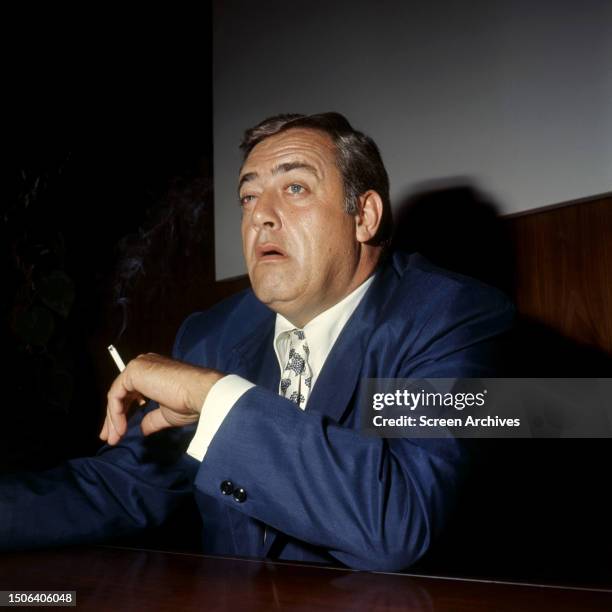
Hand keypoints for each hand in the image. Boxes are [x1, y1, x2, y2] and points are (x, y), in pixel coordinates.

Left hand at [100, 353, 223, 445]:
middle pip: (121, 393)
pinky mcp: (134, 371)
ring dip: (113, 418)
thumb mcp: (167, 414)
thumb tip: (143, 429)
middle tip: (110, 438)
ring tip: (114, 438)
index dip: (124, 413)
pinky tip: (120, 428)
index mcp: (153, 371)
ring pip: (117, 395)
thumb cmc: (189, 402)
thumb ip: (152, 419)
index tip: (119, 432)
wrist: (199, 393)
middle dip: (114, 417)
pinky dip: (115, 413)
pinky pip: (116, 395)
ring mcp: (139, 366)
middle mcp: (145, 364)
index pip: (132, 392)